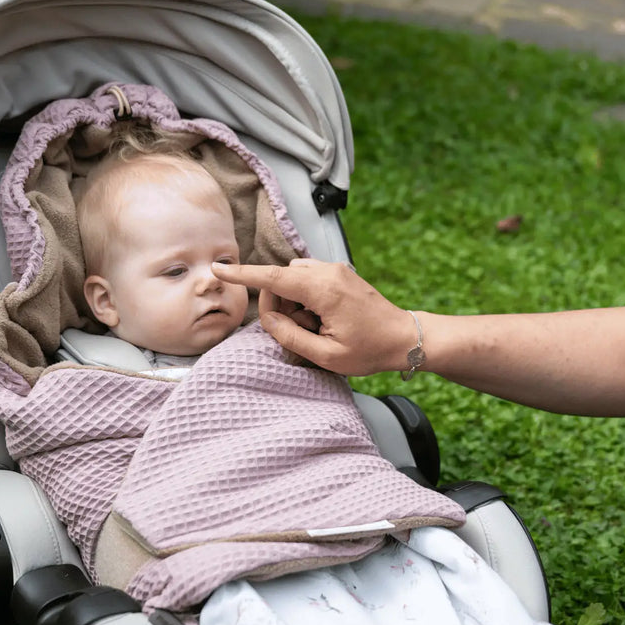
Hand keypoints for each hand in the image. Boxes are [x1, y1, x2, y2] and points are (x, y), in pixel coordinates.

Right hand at [211, 259, 416, 375]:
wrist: (405, 338)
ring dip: (293, 302)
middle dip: (280, 304)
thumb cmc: (370, 350)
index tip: (219, 269)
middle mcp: (329, 272)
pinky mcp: (340, 273)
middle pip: (282, 279)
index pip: (273, 278)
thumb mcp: (326, 355)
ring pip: (294, 279)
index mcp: (324, 290)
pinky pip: (308, 279)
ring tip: (317, 328)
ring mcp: (336, 270)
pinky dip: (305, 298)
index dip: (243, 275)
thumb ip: (290, 336)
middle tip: (302, 332)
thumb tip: (269, 318)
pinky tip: (323, 320)